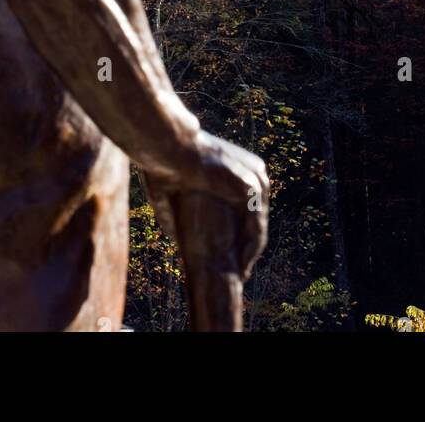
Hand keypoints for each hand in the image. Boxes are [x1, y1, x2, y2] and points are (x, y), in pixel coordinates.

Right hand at [142, 130, 267, 282]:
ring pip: (258, 224)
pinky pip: (257, 225)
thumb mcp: (176, 195)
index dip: (241, 233)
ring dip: (251, 251)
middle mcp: (252, 170)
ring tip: (241, 273)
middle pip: (256, 217)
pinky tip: (243, 265)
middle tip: (240, 271)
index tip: (233, 256)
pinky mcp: (251, 186)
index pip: (247, 207)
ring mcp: (254, 177)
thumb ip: (182, 214)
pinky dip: (251, 247)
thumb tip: (179, 239)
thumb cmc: (166, 168)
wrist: (169, 150)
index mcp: (238, 168)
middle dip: (249, 246)